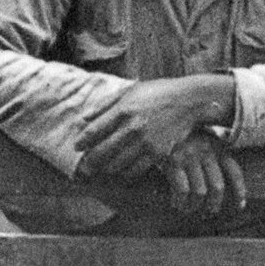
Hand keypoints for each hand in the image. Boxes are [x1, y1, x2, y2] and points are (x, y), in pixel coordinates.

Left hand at [75, 75, 235, 179]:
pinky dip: (125, 174)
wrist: (188, 101)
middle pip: (102, 151)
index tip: (76, 148)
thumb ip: (105, 105)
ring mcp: (145, 141)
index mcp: (123, 109)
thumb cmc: (156, 93)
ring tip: (102, 170)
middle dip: (90, 162)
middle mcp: (132, 126)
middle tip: (84, 168)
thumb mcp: (130, 92)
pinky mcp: (158, 153)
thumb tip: (83, 119)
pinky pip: (135, 170)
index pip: (94, 130)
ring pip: (116, 164)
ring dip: (106, 169)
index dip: (82, 142)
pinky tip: (122, 172)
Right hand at [160, 132, 248, 218]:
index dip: (239, 191)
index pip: (234, 172)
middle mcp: (206, 151)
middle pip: (217, 187)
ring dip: (194, 206)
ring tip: (189, 209)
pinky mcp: (174, 162)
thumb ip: (214, 158)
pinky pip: (182, 190)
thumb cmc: (182, 138)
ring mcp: (190, 156)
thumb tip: (221, 188)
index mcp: (217, 147)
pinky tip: (176, 203)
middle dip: (213, 205)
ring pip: (200, 192)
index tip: (240, 207)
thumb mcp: (203, 141)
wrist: (159, 123)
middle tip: (207, 213)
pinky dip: (180, 201)